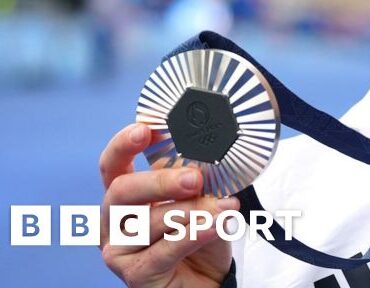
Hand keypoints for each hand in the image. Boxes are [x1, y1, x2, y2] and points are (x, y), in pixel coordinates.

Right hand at [99, 123, 237, 286]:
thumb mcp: (201, 201)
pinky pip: (165, 249)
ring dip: (193, 211)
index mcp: (125, 197)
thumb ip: (194, 182)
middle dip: (160, 180)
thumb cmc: (199, 238)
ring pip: (150, 221)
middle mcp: (113, 222)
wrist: (208, 282)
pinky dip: (195, 234)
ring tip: (225, 208)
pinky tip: (217, 225)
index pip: (112, 165)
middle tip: (195, 178)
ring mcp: (119, 250)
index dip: (123, 145)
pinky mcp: (135, 275)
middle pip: (122, 191)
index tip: (143, 129)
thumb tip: (203, 159)